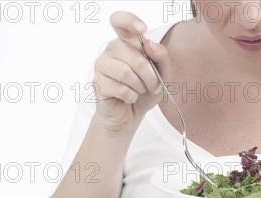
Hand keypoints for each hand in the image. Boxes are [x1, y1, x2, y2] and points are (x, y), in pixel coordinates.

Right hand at [93, 11, 171, 131]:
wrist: (130, 115)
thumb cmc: (145, 92)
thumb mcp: (162, 74)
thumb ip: (161, 57)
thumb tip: (149, 44)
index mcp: (126, 42)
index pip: (120, 21)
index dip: (130, 21)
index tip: (143, 29)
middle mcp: (111, 49)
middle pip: (136, 58)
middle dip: (151, 77)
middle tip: (153, 86)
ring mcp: (102, 65)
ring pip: (126, 73)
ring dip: (141, 87)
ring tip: (140, 91)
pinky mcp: (98, 83)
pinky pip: (121, 89)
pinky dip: (132, 97)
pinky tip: (130, 98)